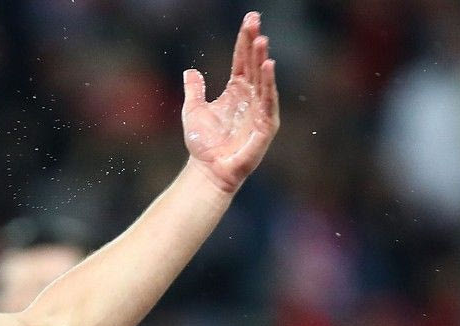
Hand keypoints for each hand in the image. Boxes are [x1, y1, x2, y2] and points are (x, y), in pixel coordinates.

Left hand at [182, 11, 279, 193]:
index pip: (242, 60)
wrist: (207, 171)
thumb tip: (190, 71)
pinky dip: (269, 84)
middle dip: (255, 42)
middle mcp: (251, 97)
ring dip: (262, 59)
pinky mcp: (265, 126)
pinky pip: (268, 101)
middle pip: (254, 64)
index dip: (244, 40)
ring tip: (261, 39)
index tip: (249, 19)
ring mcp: (260, 110)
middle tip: (255, 21)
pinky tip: (268, 66)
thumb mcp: (193, 111)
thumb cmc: (203, 145)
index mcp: (236, 91)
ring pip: (262, 79)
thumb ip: (195, 90)